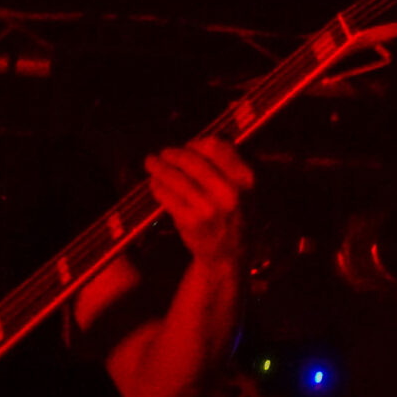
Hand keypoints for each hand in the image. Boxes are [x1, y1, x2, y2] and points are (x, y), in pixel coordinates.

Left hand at [145, 138, 251, 268]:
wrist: (228, 255)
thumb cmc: (233, 216)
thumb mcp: (243, 189)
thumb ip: (226, 164)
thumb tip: (195, 142)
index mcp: (246, 178)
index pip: (216, 146)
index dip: (196, 143)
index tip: (187, 146)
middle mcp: (230, 191)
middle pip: (192, 160)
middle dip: (172, 154)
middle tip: (162, 153)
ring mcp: (209, 207)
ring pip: (176, 177)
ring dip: (159, 168)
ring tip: (151, 163)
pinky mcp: (190, 221)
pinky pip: (167, 196)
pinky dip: (157, 186)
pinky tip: (154, 183)